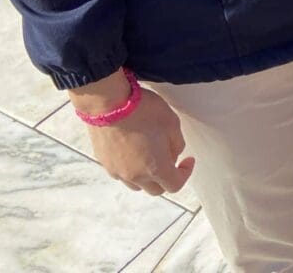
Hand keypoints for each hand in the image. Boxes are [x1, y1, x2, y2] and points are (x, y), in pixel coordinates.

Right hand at [70, 71, 194, 195]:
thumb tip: (174, 154)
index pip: (175, 185)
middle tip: (170, 158)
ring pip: (137, 184)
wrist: (107, 103)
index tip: (188, 160)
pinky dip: (131, 169)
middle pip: (155, 189)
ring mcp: (117, 171)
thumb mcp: (172, 122)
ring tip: (150, 155)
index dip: (185, 173)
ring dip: (147, 176)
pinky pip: (121, 174)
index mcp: (155, 168)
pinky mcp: (104, 163)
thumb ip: (177, 144)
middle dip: (166, 178)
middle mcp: (135, 175)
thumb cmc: (142, 110)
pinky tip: (133, 151)